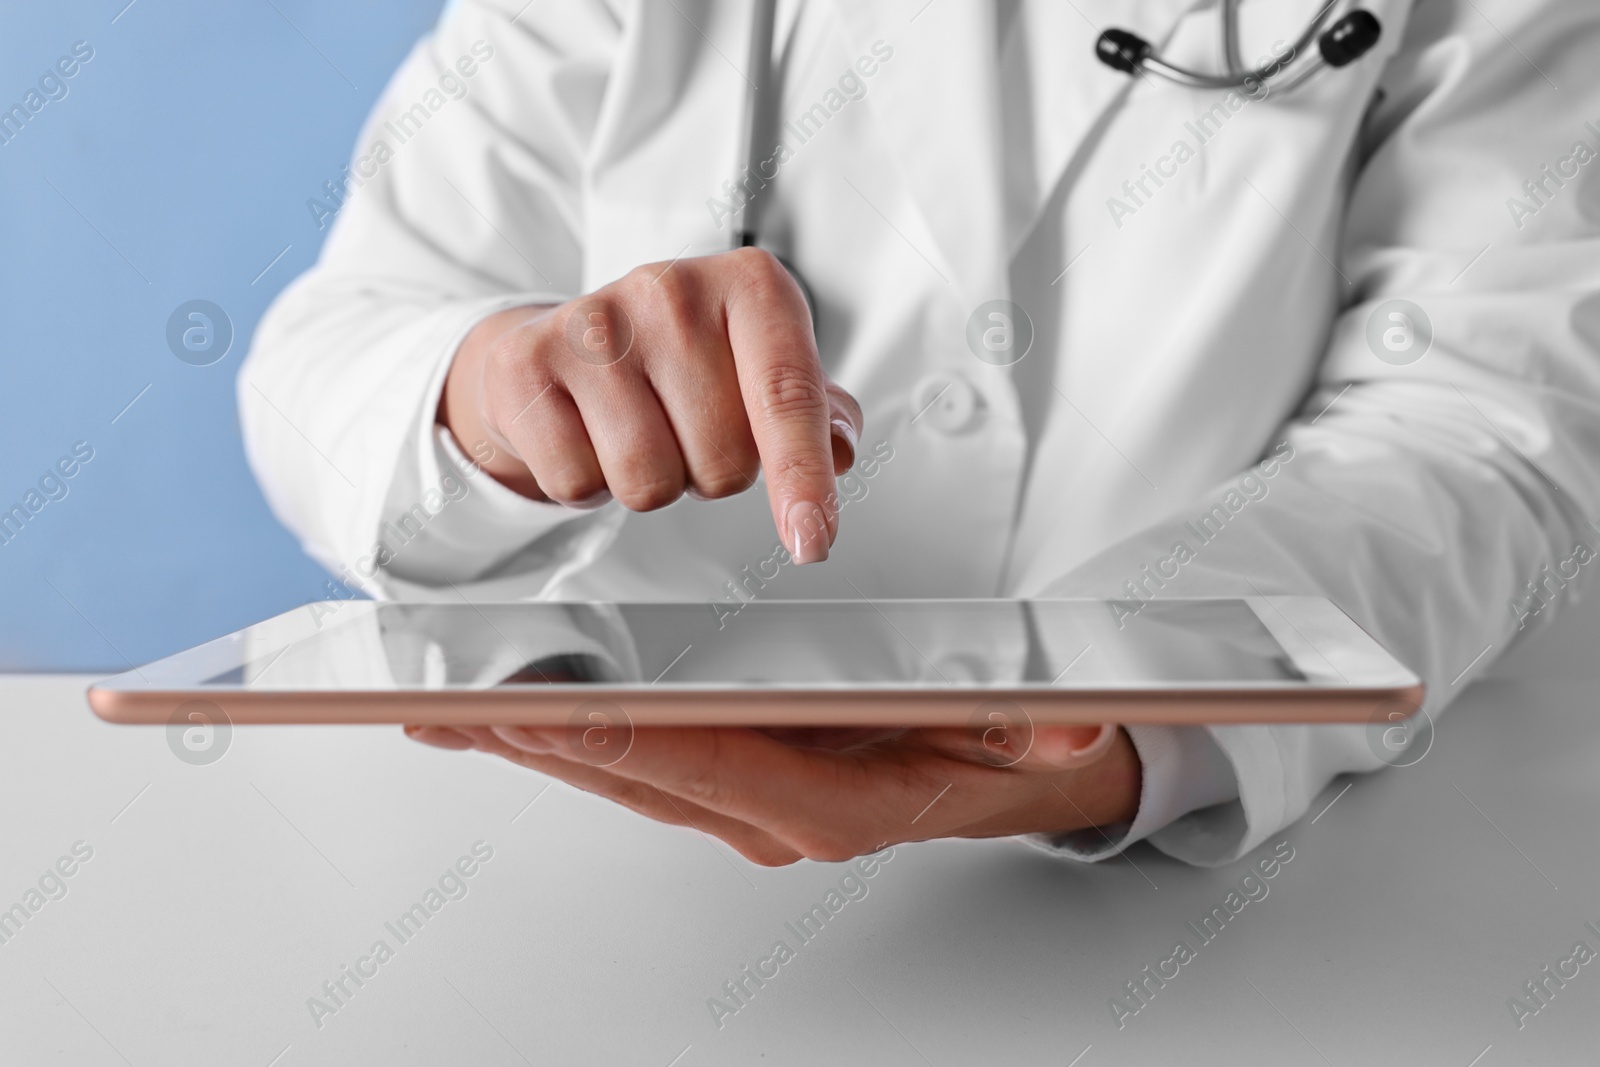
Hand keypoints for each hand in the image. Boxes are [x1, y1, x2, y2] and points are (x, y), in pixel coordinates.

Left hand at [405, 721, 1141, 865]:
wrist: (1025, 772)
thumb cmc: (1014, 746)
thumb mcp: (1052, 732)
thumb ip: (1058, 730)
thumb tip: (1072, 726)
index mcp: (841, 799)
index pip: (720, 763)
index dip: (634, 735)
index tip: (553, 705)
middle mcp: (779, 811)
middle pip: (642, 772)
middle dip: (546, 738)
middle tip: (452, 698)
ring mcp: (748, 801)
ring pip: (623, 772)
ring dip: (536, 741)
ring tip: (447, 703)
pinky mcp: (733, 781)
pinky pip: (637, 763)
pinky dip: (568, 738)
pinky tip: (508, 714)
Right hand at [441, 248, 861, 562]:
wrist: (558, 346)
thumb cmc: (676, 364)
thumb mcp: (757, 370)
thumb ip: (813, 410)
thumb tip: (841, 448)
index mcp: (751, 284)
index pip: (789, 396)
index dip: (803, 479)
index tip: (812, 541)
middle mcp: (673, 289)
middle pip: (724, 460)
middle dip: (712, 473)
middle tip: (683, 431)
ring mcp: (595, 322)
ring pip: (649, 482)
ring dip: (650, 484)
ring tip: (635, 431)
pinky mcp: (529, 363)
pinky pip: (578, 484)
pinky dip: (585, 484)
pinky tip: (584, 435)